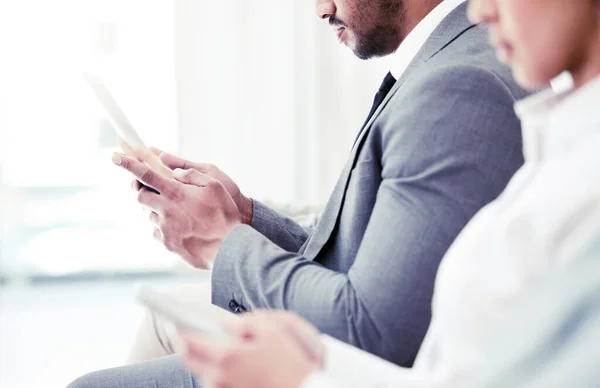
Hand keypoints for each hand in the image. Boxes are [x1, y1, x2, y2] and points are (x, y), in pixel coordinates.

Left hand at [112, 152, 241, 268]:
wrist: (228, 248)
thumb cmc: (224, 215)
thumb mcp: (215, 186)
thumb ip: (192, 175)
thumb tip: (175, 172)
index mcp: (176, 193)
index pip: (145, 174)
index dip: (128, 164)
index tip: (115, 157)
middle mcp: (166, 210)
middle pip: (140, 196)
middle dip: (143, 191)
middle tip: (154, 190)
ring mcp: (165, 228)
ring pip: (150, 215)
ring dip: (157, 210)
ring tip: (178, 213)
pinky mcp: (167, 244)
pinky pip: (157, 232)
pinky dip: (163, 227)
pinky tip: (180, 228)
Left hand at [179, 311, 323, 387]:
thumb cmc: (289, 360)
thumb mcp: (271, 331)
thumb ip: (244, 322)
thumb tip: (225, 323)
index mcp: (228, 355)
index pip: (191, 341)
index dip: (182, 330)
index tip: (177, 322)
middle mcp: (220, 376)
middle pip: (189, 359)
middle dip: (187, 346)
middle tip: (190, 335)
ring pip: (202, 372)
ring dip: (204, 361)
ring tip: (216, 350)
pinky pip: (215, 383)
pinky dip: (217, 373)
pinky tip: (232, 366)